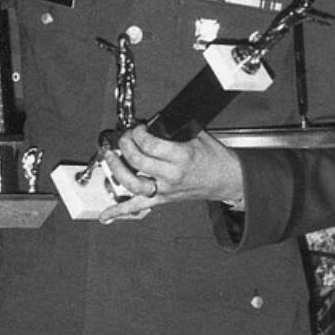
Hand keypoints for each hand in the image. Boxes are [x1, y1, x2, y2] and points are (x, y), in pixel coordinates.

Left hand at [97, 127, 243, 223]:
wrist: (228, 180)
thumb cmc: (216, 158)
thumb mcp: (198, 134)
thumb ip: (175, 127)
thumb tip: (155, 119)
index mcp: (181, 157)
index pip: (150, 145)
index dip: (138, 133)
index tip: (137, 127)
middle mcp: (171, 175)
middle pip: (138, 161)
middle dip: (125, 146)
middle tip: (123, 138)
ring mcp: (166, 190)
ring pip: (133, 184)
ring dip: (116, 171)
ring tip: (110, 158)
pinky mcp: (164, 199)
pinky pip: (139, 206)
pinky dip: (120, 211)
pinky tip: (106, 215)